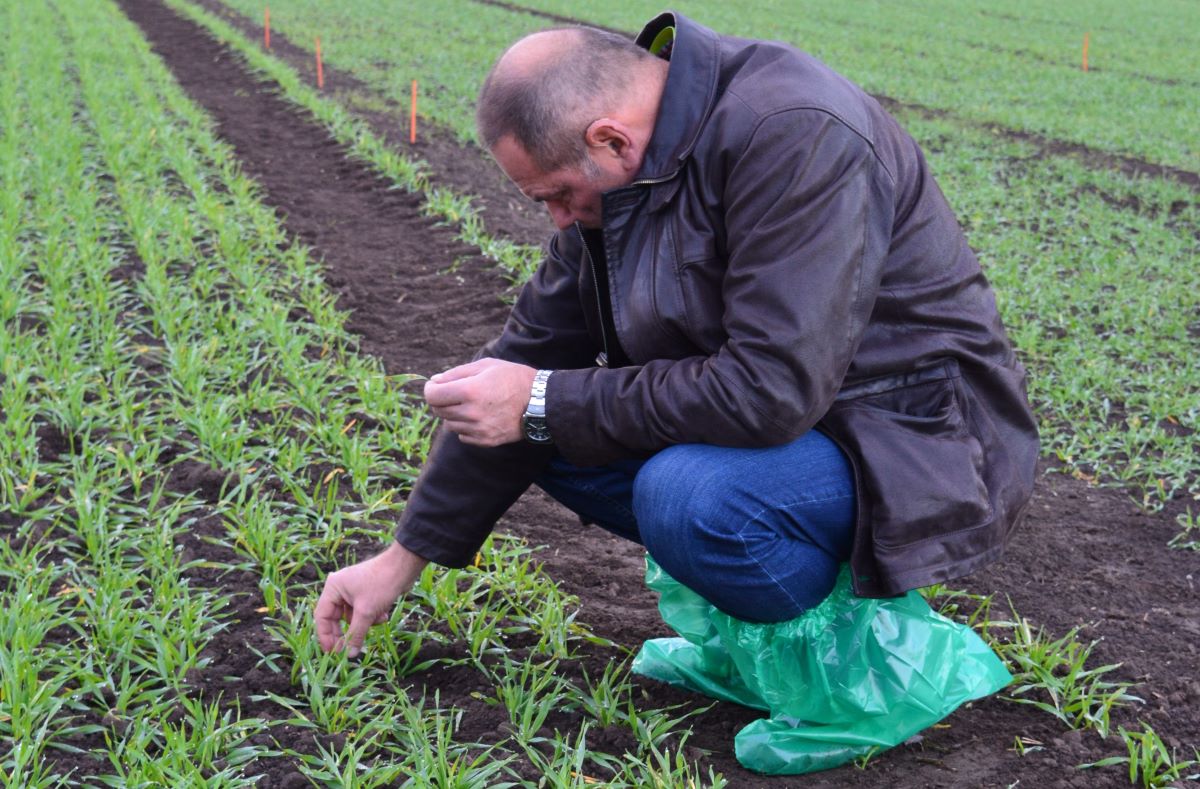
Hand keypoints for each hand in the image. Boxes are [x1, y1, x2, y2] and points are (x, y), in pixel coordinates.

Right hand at [314, 542, 428, 656]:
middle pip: (336, 618)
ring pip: (352, 617)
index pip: (322, 616)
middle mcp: (340, 588)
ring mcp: (353, 590)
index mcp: (333, 588)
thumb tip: (349, 655)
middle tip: (350, 649)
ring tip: (378, 620)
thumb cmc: (381, 585)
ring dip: (365, 622)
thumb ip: (355, 634)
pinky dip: (372, 616)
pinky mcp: (366, 593)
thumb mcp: (366, 612)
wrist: (405, 567)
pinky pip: (363, 611)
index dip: (325, 636)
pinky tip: (384, 615)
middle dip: (348, 631)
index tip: (331, 653)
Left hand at [424, 358, 536, 446]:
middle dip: (442, 400)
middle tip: (456, 393)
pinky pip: (462, 436)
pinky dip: (466, 427)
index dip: (430, 389)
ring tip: (473, 404)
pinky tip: (480, 417)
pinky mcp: (486, 441)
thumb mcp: (486, 365)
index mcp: (470, 391)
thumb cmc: (513, 378)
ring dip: (454, 414)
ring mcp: (479, 429)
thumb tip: (434, 382)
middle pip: (439, 410)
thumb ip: (457, 373)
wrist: (541, 402)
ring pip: (449, 424)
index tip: (436, 386)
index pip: (432, 396)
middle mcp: (471, 413)